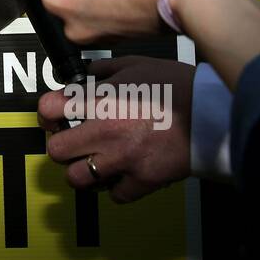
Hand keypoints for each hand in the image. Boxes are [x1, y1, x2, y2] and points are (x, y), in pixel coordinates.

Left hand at [37, 57, 193, 202]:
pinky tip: (122, 173)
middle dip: (60, 144)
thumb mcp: (137, 65)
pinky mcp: (142, 180)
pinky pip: (114, 195)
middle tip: (71, 140)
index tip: (54, 115)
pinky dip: (115, 187)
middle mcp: (105, 133)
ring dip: (81, 170)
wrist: (211, 114)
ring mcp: (122, 160)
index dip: (47, 112)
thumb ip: (105, 70)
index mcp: (101, 102)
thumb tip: (87, 76)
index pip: (49, 109)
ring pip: (77, 179)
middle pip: (55, 150)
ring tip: (92, 161)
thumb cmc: (178, 86)